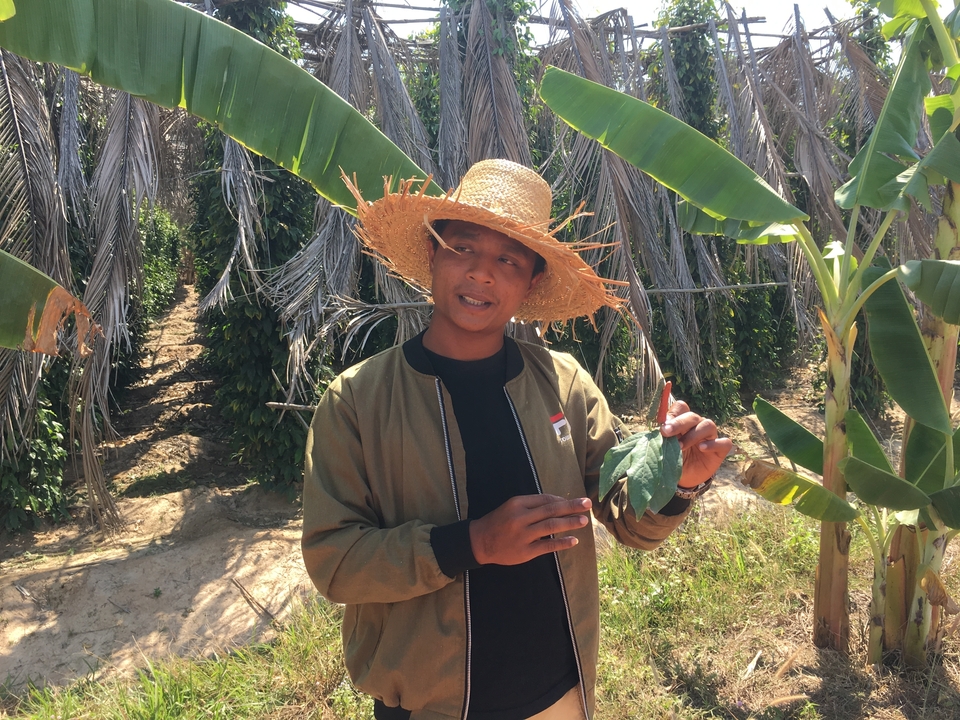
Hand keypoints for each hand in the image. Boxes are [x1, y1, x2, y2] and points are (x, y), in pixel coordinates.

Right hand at [469, 494, 590, 565]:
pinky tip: (574, 540)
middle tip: (587, 504)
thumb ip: (532, 505)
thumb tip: (558, 503)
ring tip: (584, 521)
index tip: (574, 502)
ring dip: (569, 523)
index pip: (545, 499)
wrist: (480, 542)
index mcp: (518, 504)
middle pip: (551, 510)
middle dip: (571, 507)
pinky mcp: (525, 551)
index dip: (562, 500)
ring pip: (551, 526)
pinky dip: (562, 543)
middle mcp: (521, 518)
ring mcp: (523, 535)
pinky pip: (547, 546)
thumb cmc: (499, 521)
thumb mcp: (511, 507)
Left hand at [659, 399, 731, 488]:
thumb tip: (659, 428)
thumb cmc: (673, 460)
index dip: (672, 414)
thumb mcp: (666, 448)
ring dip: (693, 434)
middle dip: (678, 423)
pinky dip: (713, 444)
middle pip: (692, 415)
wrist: (684, 479)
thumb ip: (663, 437)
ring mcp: (710, 437)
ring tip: (681, 446)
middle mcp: (697, 426)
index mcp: (683, 422)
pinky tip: (702, 448)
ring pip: (708, 425)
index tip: (662, 427)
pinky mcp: (720, 450)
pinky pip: (724, 442)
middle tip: (666, 432)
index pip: (681, 407)